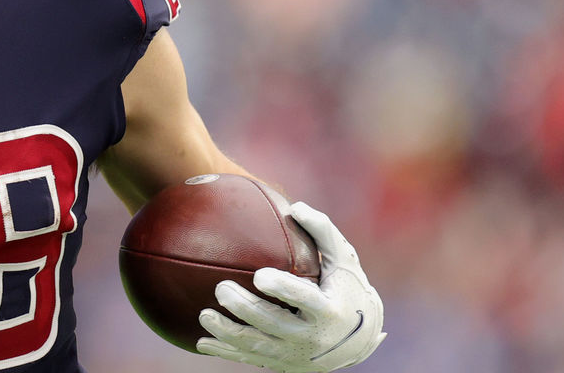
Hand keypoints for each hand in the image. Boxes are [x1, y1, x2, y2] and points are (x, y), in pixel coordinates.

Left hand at [196, 202, 385, 371]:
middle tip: (221, 288)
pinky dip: (226, 352)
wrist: (360, 340)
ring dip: (228, 333)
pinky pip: (250, 359)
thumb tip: (295, 207)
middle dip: (245, 308)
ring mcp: (296, 355)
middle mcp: (312, 337)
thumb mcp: (344, 260)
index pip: (304, 299)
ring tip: (204, 315)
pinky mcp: (284, 364)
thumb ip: (322, 231)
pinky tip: (202, 343)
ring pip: (257, 346)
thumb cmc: (347, 288)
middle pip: (274, 324)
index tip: (260, 275)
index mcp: (328, 310)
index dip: (283, 289)